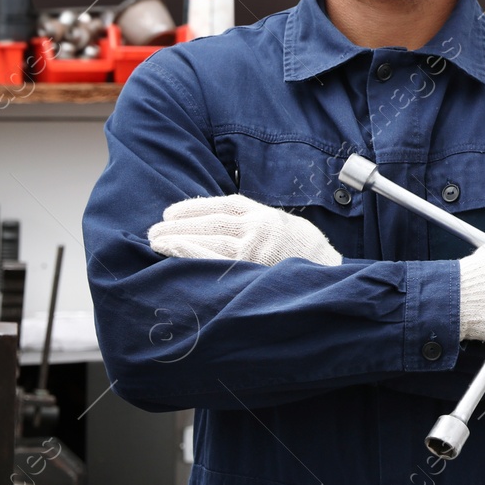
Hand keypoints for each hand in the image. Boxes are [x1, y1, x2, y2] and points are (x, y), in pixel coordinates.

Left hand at [149, 195, 342, 265]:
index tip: (171, 212)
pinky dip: (189, 254)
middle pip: (211, 222)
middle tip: (154, 229)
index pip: (224, 205)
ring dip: (177, 238)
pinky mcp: (249, 270)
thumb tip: (230, 223)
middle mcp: (259, 229)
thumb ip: (262, 222)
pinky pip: (212, 260)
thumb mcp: (289, 228)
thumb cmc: (309, 257)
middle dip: (178, 224)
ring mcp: (254, 250)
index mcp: (267, 216)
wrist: (330, 279)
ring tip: (156, 240)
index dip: (194, 207)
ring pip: (208, 239)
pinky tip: (172, 252)